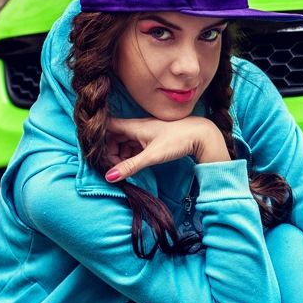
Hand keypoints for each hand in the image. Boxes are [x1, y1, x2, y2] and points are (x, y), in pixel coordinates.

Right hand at [104, 116, 230, 181]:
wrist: (201, 134)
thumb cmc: (177, 140)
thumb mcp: (152, 156)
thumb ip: (130, 166)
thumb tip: (109, 177)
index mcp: (134, 126)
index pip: (107, 128)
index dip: (101, 141)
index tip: (103, 157)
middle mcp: (137, 126)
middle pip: (114, 137)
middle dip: (111, 152)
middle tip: (116, 168)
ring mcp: (145, 132)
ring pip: (125, 142)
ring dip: (122, 154)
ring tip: (126, 168)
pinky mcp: (153, 138)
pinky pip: (135, 145)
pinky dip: (132, 154)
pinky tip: (136, 164)